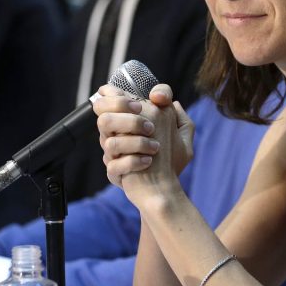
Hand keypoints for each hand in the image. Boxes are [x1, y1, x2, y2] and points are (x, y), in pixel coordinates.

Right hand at [94, 84, 193, 204]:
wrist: (166, 188)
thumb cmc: (172, 159)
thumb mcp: (182, 133)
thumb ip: (175, 112)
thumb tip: (159, 96)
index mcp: (129, 121)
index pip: (109, 99)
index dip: (118, 96)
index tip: (140, 105)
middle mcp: (117, 135)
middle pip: (103, 117)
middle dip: (128, 119)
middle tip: (150, 127)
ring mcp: (113, 155)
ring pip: (109, 142)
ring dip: (136, 143)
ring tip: (156, 148)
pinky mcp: (114, 173)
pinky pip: (114, 165)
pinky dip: (133, 162)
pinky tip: (148, 161)